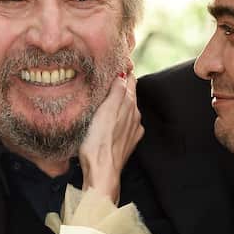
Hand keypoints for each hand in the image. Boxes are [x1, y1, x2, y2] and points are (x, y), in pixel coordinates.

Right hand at [78, 72, 141, 202]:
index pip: (129, 80)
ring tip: (109, 93)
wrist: (102, 172)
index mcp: (129, 105)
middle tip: (111, 74)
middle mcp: (135, 116)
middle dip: (122, 84)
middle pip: (130, 93)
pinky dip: (120, 116)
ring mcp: (132, 130)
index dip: (124, 70)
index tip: (118, 61)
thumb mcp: (106, 110)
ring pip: (128, 108)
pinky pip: (126, 123)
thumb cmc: (99, 142)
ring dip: (120, 100)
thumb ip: (117, 91)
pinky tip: (112, 118)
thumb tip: (124, 74)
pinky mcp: (127, 142)